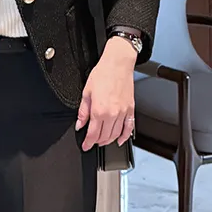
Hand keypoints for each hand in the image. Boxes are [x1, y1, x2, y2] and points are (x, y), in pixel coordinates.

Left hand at [76, 36, 136, 151]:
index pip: (93, 134)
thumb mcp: (86, 92)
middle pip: (104, 136)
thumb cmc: (102, 74)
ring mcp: (123, 113)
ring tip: (102, 141)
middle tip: (92, 142)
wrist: (117, 65)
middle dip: (97, 142)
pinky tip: (120, 140)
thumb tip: (80, 124)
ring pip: (116, 134)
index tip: (86, 146)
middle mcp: (112, 114)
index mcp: (99, 110)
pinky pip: (129, 128)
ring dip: (108, 141)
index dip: (88, 143)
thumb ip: (83, 111)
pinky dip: (124, 137)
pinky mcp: (131, 110)